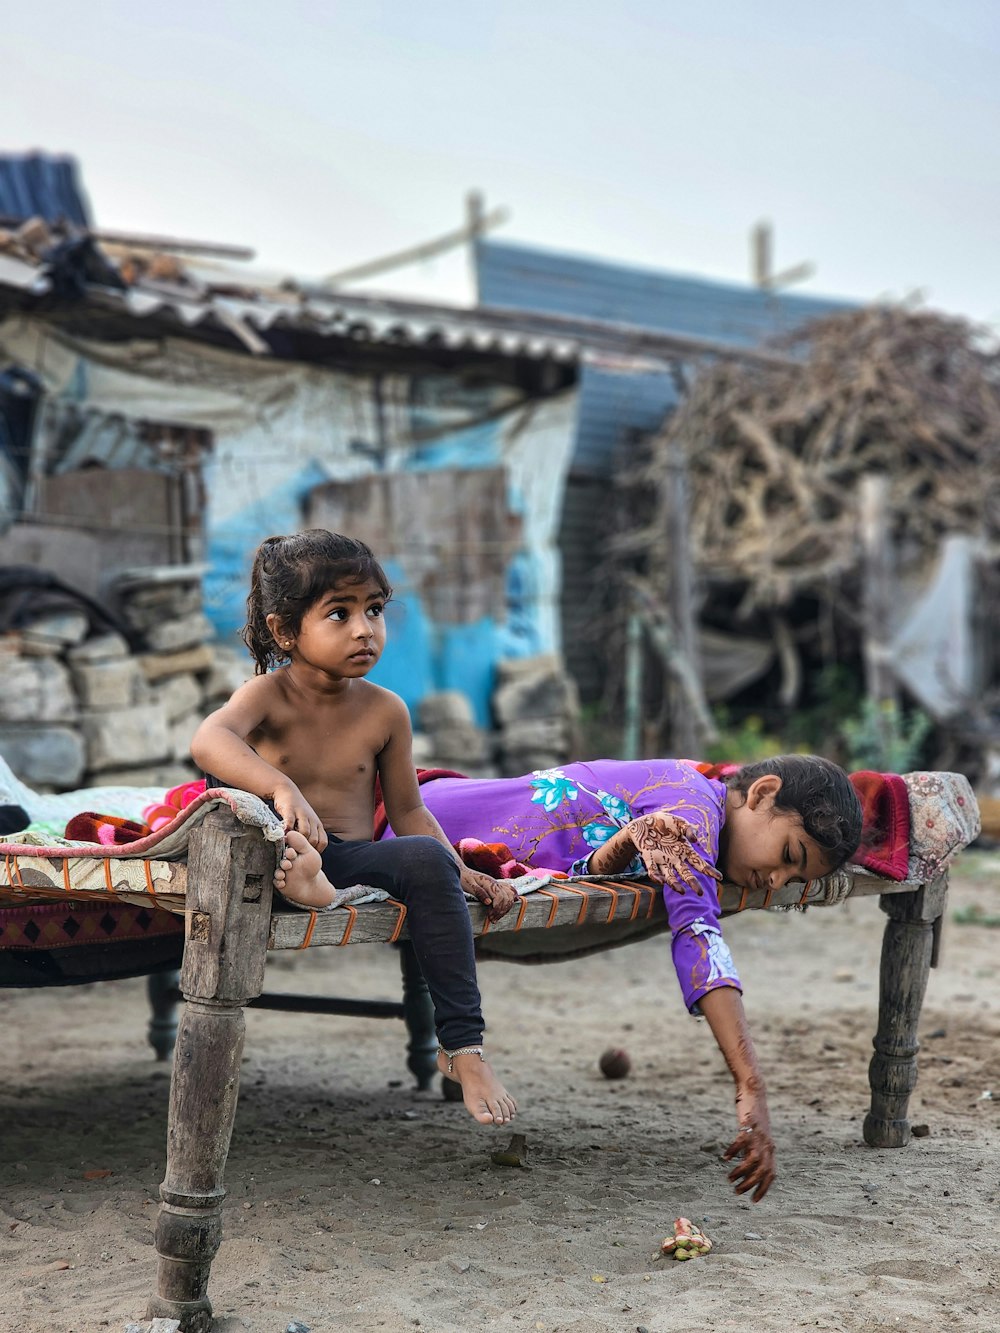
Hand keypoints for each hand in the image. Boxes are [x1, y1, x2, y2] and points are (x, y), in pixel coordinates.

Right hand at [272, 781, 327, 851]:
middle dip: (304, 848)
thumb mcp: (306, 822)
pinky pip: (290, 821)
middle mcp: (312, 819)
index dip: (315, 851)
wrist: (287, 791)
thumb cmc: (296, 811)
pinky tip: (282, 834)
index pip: (322, 841)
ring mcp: (302, 814)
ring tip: (288, 846)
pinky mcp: (290, 809)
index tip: (305, 855)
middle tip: (295, 853)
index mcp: (317, 824)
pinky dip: (287, 829)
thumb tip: (306, 853)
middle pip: (313, 839)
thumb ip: (308, 835)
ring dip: (296, 840)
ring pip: (304, 832)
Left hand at [460, 867, 517, 922]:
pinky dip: (513, 897)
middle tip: (493, 920)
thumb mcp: (469, 886)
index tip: (490, 917)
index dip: (497, 909)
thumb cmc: (464, 878)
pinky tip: (513, 902)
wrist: (462, 871)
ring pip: (509, 896)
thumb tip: (489, 902)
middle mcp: (496, 883)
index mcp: (489, 883)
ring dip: (506, 908)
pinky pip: (510, 890)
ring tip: (497, 916)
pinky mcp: (496, 885)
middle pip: (506, 899)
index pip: (500, 898)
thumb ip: (480, 893)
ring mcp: (497, 883)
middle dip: (501, 911)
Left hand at [624, 812, 721, 892]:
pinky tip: (660, 881)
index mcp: (685, 850)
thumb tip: (695, 840)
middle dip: (693, 883)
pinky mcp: (649, 858)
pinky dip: (656, 876)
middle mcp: (675, 859)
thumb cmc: (665, 822)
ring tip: (681, 891)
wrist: (645, 821)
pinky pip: (652, 870)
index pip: (699, 863)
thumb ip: (689, 829)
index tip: (719, 878)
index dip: (709, 870)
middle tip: (700, 893)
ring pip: (670, 876)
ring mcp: (662, 860)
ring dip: (675, 884)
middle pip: (686, 874)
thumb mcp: (680, 823)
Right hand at [723, 1081, 775, 1201]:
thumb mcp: (758, 1134)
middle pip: (761, 1171)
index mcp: (770, 1148)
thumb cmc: (754, 1115)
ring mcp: (758, 1136)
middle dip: (749, 1185)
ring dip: (740, 1172)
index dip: (763, 1189)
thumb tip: (746, 1164)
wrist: (754, 1092)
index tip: (754, 1201)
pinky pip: (740, 1144)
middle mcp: (766, 1144)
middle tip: (737, 1192)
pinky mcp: (748, 1127)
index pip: (770, 1175)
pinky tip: (725, 1157)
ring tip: (729, 1179)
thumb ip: (755, 1148)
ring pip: (752, 1161)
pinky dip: (732, 1152)